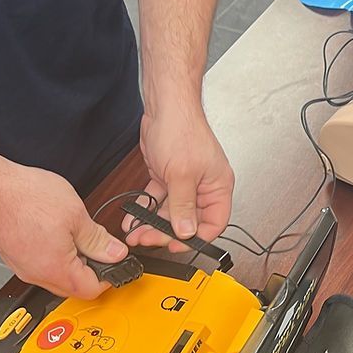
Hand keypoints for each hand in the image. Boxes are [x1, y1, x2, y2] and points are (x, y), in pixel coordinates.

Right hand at [0, 160, 127, 298]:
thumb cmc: (26, 197)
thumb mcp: (76, 215)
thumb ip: (98, 239)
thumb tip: (116, 253)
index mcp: (55, 268)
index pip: (90, 290)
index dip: (109, 277)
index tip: (116, 261)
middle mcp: (37, 274)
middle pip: (74, 287)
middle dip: (93, 269)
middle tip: (102, 246)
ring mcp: (24, 268)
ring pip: (58, 277)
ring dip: (75, 262)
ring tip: (80, 235)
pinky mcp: (17, 258)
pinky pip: (44, 266)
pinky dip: (59, 256)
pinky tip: (62, 235)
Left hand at [124, 108, 233, 252]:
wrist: (164, 107)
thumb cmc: (182, 130)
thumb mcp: (181, 174)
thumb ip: (183, 206)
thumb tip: (186, 232)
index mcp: (218, 186)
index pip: (215, 222)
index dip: (197, 238)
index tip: (177, 245)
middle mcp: (204, 186)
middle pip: (189, 221)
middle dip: (167, 232)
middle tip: (149, 238)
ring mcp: (185, 182)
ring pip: (171, 212)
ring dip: (153, 224)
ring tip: (137, 232)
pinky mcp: (168, 177)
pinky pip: (158, 200)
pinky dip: (146, 209)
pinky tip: (134, 218)